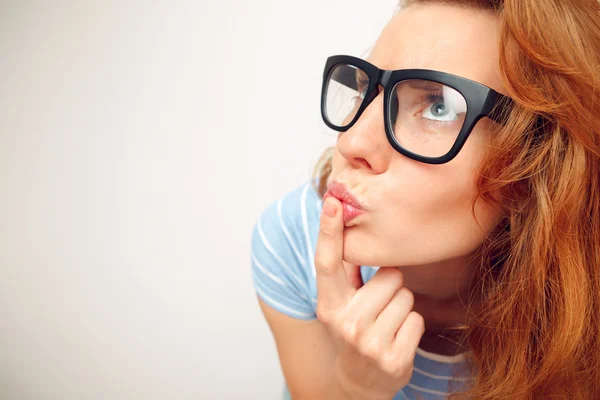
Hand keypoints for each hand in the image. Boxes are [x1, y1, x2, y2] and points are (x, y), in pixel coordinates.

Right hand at [315, 196, 425, 399]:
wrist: (359, 382)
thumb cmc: (352, 330)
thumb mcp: (339, 305)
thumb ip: (344, 273)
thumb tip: (348, 226)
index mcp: (328, 305)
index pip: (327, 262)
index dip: (328, 230)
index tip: (332, 201)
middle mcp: (345, 323)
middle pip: (389, 276)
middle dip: (390, 286)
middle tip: (376, 307)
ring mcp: (369, 343)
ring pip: (406, 296)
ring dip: (402, 307)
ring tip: (386, 323)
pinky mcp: (394, 359)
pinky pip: (417, 320)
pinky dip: (411, 327)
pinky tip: (396, 338)